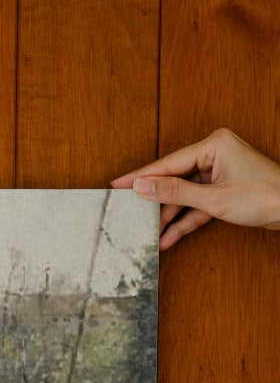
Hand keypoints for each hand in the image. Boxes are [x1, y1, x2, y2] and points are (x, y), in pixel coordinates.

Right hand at [111, 127, 279, 249]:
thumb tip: (143, 186)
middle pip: (174, 179)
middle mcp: (215, 155)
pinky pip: (197, 204)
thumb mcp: (214, 198)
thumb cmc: (265, 197)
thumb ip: (175, 192)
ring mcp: (219, 172)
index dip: (141, 176)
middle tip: (129, 212)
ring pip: (185, 195)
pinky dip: (186, 220)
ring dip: (169, 216)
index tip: (117, 184)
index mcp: (213, 145)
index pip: (168, 163)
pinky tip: (169, 236)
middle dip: (155, 201)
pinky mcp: (224, 190)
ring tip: (149, 233)